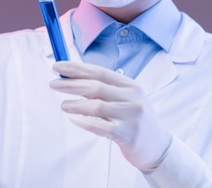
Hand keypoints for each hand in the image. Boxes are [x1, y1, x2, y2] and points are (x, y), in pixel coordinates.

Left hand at [50, 61, 171, 170]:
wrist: (158, 146)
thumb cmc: (135, 119)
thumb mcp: (126, 99)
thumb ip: (104, 90)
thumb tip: (73, 80)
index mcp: (131, 85)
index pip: (100, 72)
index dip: (77, 68)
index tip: (59, 66)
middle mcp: (132, 98)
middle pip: (96, 87)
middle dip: (71, 84)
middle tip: (53, 83)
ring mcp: (131, 116)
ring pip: (97, 106)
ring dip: (75, 104)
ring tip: (63, 104)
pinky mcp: (128, 135)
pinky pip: (101, 127)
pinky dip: (85, 122)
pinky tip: (74, 119)